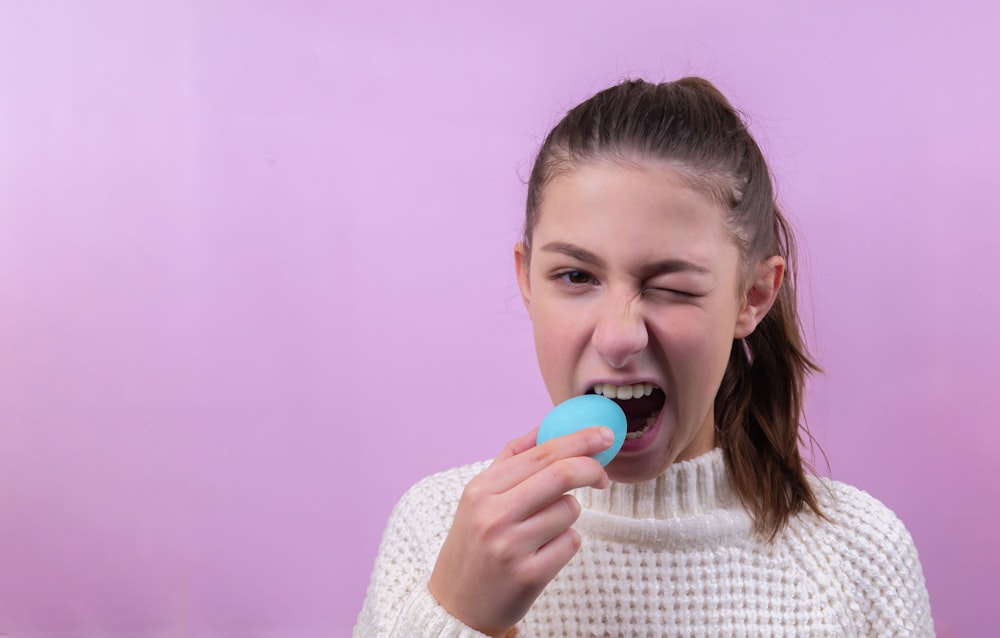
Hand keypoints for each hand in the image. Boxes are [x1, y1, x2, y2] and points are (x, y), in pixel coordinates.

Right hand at [428, 425, 612, 636]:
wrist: (456, 606)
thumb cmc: (474, 544)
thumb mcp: (479, 497)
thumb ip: (512, 459)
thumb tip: (548, 427)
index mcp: (482, 489)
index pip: (541, 452)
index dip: (579, 440)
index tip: (604, 436)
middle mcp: (494, 514)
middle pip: (561, 474)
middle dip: (591, 467)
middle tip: (603, 475)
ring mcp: (511, 546)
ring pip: (569, 510)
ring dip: (568, 515)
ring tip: (542, 530)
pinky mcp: (530, 575)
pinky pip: (570, 542)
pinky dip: (565, 542)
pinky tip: (543, 552)